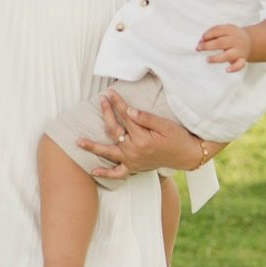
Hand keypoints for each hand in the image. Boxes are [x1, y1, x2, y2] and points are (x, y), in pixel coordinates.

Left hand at [79, 93, 222, 180]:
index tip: (110, 92)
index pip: (125, 117)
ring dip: (93, 147)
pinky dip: (105, 173)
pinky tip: (93, 171)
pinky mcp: (134, 168)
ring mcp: (132, 161)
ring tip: (78, 142)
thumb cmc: (178, 138)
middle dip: (106, 113)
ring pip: (109, 153)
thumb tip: (129, 110)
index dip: (117, 103)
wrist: (187, 156)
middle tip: (101, 100)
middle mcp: (134, 151)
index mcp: (142, 138)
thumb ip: (146, 118)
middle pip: (114, 130)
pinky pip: (117, 173)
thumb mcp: (166, 125)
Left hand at [199, 22, 250, 72]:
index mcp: (230, 30)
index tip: (201, 39)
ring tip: (207, 59)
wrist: (249, 41)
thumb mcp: (224, 29)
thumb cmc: (232, 36)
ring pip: (228, 55)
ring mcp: (239, 51)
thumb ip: (212, 33)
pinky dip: (234, 68)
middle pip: (220, 43)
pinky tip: (227, 70)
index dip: (208, 35)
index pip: (218, 31)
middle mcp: (235, 40)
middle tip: (199, 48)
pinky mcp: (242, 59)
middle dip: (208, 46)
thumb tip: (200, 42)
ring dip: (216, 58)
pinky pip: (240, 65)